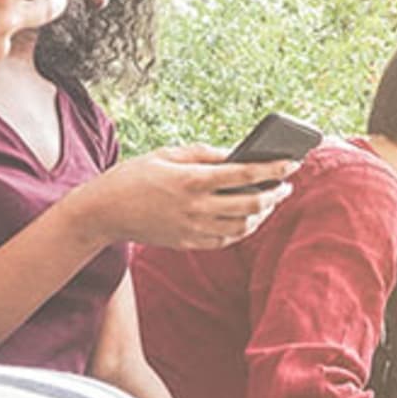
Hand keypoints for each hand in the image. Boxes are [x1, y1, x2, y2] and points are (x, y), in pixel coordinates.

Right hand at [71, 145, 299, 249]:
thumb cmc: (135, 176)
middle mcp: (196, 207)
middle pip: (250, 204)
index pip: (245, 174)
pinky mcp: (188, 243)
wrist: (104, 211)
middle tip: (287, 185)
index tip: (293, 162)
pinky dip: (243, 230)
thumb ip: (204, 154)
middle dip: (275, 195)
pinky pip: (226, 241)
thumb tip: (236, 155)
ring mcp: (193, 229)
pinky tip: (249, 218)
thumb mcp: (167, 154)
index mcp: (191, 179)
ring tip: (270, 201)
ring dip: (262, 215)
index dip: (273, 169)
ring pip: (242, 227)